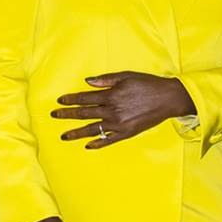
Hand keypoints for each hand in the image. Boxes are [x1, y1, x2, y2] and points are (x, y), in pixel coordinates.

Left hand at [51, 72, 193, 147]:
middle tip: (54, 116)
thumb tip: (88, 82)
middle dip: (67, 115)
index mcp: (110, 95)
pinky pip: (108, 140)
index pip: (84, 98)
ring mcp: (118, 124)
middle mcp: (112, 111)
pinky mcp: (126, 133)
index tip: (60, 102)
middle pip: (84, 114)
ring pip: (92, 129)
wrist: (167, 99)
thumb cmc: (148, 84)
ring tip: (64, 136)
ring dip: (76, 133)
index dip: (70, 100)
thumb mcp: (126, 76)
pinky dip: (97, 143)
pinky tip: (87, 146)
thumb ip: (106, 80)